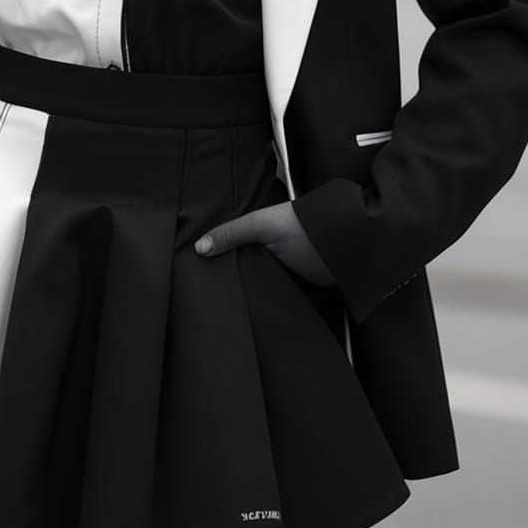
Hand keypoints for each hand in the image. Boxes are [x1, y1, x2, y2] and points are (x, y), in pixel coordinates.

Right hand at [194, 201, 334, 286]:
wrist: (339, 249)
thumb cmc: (303, 226)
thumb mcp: (260, 225)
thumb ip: (231, 233)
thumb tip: (200, 247)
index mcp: (257, 227)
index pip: (229, 237)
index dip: (212, 246)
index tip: (189, 256)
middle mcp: (263, 246)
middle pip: (237, 260)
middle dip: (223, 268)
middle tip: (197, 280)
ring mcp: (273, 266)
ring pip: (249, 278)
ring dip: (240, 285)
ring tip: (212, 295)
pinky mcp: (283, 285)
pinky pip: (263, 292)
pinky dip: (254, 297)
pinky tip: (239, 303)